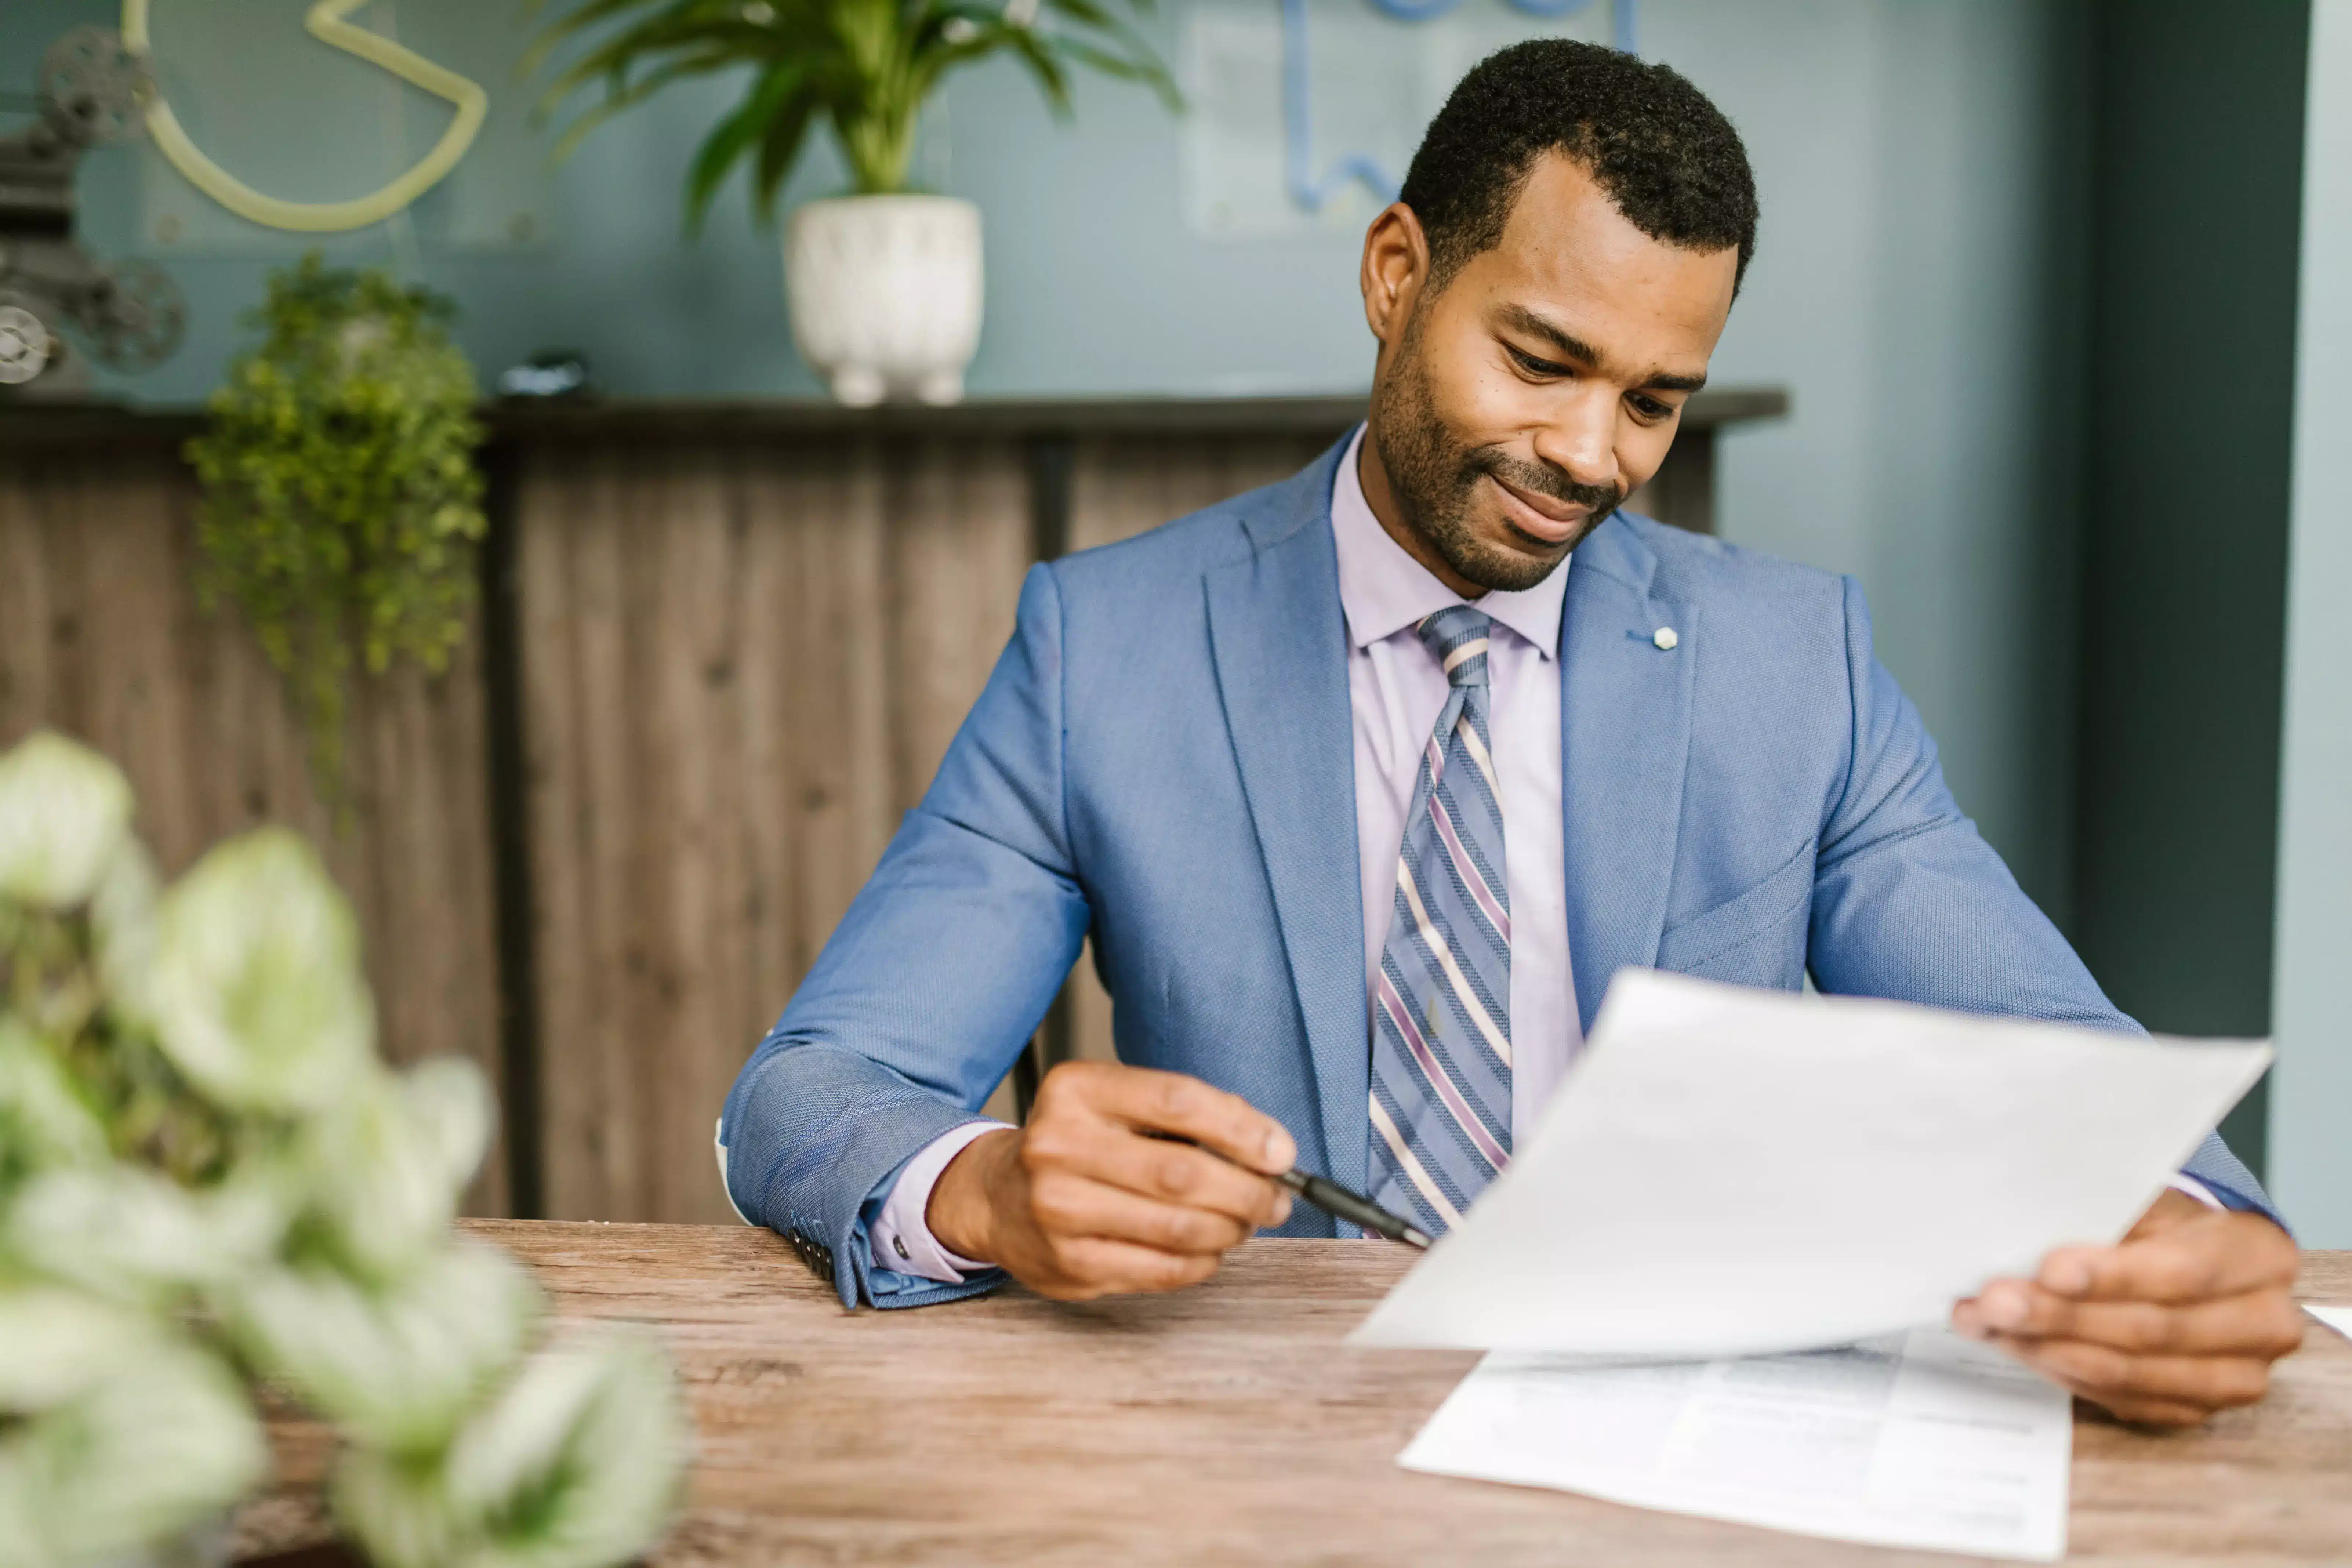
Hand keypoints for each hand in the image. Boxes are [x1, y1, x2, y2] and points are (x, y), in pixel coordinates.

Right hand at [926, 1062, 1296, 1301]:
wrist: (995, 1196)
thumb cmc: (1078, 1145)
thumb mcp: (1117, 1104)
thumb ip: (1188, 1116)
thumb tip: (1270, 1150)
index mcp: (1077, 1090)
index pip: (1177, 1100)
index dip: (1243, 1128)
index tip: (1281, 1152)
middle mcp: (1059, 1146)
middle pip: (1183, 1172)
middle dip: (1248, 1191)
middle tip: (1276, 1199)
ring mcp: (1059, 1210)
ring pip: (1178, 1228)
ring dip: (1231, 1230)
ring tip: (1245, 1223)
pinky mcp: (1069, 1265)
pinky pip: (1162, 1270)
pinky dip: (1202, 1262)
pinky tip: (1210, 1249)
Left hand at [1951, 1189, 2304, 1426]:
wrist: (2192, 1254)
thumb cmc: (2162, 1219)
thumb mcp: (2148, 1198)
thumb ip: (2105, 1214)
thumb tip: (2027, 1221)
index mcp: (2259, 1255)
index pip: (2184, 1272)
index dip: (2113, 1276)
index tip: (2049, 1269)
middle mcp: (2262, 1323)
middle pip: (2151, 1330)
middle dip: (2061, 1316)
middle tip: (1992, 1302)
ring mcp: (2233, 1376)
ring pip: (2129, 1373)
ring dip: (2046, 1349)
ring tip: (1983, 1323)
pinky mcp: (2194, 1407)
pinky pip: (2119, 1399)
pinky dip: (2059, 1371)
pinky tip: (2016, 1346)